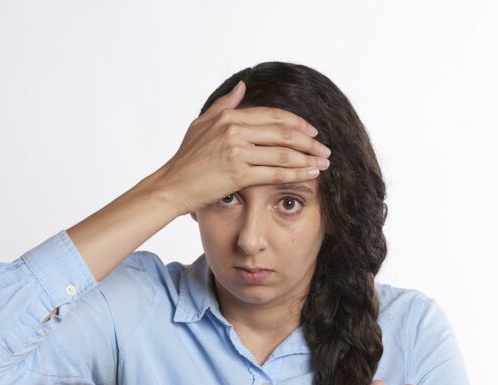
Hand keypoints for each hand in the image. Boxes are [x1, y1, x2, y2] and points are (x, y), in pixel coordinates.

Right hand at [153, 80, 331, 214]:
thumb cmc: (186, 159)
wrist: (172, 186)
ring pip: (283, 153)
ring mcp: (237, 151)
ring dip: (308, 158)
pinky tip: (310, 174)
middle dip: (309, 141)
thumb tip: (243, 86)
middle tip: (325, 149)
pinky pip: (275, 173)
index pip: (273, 115)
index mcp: (229, 117)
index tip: (312, 132)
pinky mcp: (238, 173)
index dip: (297, 123)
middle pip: (283, 132)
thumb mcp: (201, 124)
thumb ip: (225, 104)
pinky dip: (296, 173)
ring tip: (323, 163)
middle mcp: (234, 130)